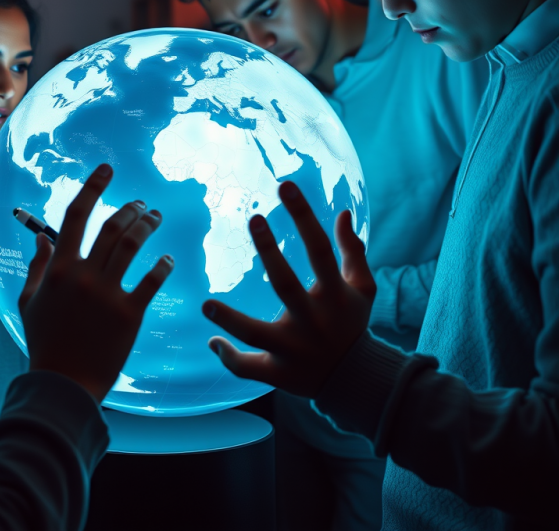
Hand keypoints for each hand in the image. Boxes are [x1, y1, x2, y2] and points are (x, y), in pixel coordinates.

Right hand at [18, 164, 173, 403]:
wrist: (64, 384)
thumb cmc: (44, 341)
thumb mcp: (29, 301)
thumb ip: (37, 266)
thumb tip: (42, 236)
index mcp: (58, 268)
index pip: (76, 216)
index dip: (93, 188)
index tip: (107, 169)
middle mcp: (84, 275)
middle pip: (113, 227)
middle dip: (131, 208)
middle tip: (142, 204)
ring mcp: (108, 294)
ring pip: (133, 246)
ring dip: (148, 225)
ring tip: (156, 218)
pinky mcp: (129, 314)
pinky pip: (151, 281)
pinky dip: (163, 266)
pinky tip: (168, 260)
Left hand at [203, 180, 374, 398]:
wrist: (357, 380)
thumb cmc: (352, 323)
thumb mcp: (362, 288)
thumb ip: (353, 251)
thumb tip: (342, 212)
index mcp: (335, 295)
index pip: (320, 249)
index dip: (304, 216)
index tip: (285, 186)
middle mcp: (313, 320)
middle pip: (286, 284)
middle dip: (269, 252)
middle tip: (253, 218)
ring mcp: (294, 349)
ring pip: (257, 334)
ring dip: (231, 320)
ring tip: (206, 303)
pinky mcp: (279, 373)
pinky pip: (250, 368)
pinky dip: (230, 357)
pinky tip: (212, 341)